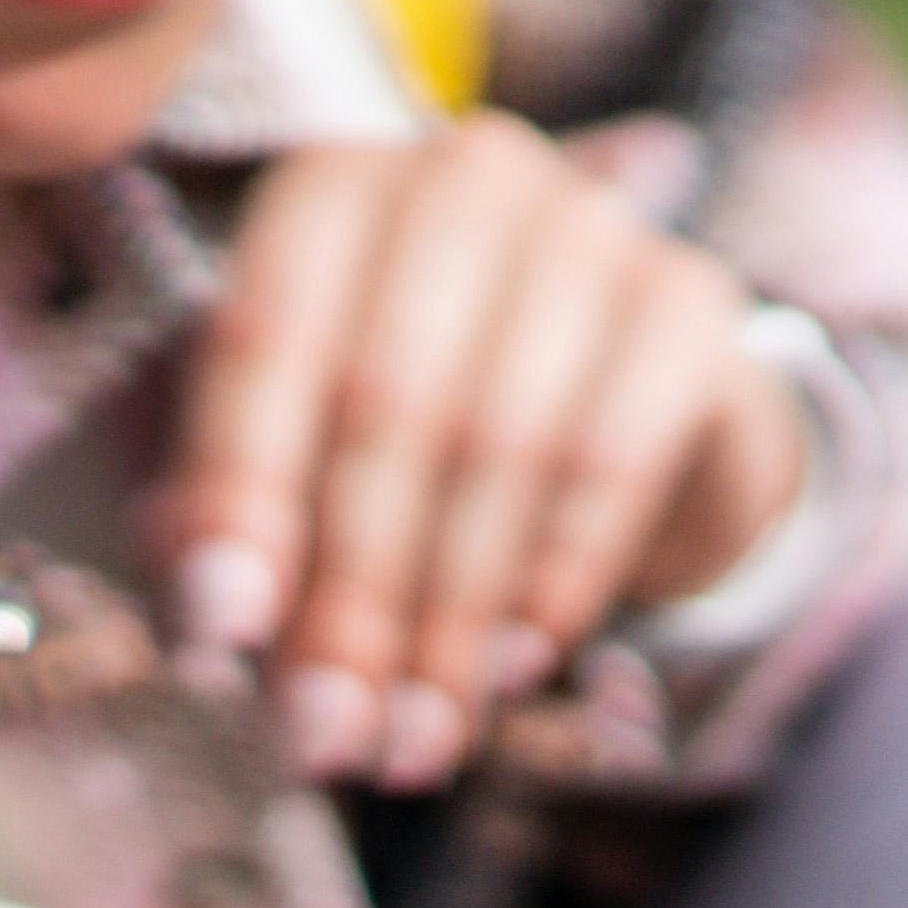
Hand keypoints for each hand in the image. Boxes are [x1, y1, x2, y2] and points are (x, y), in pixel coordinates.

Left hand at [153, 120, 816, 788]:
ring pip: (497, 440)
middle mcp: (460, 176)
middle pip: (384, 401)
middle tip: (331, 730)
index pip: (264, 337)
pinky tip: (516, 664)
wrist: (642, 413)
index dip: (240, 494)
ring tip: (419, 732)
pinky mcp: (691, 301)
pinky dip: (555, 576)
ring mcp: (589, 225)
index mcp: (333, 190)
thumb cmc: (438, 435)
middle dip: (352, 591)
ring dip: (451, 614)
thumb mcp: (322, 463)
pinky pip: (611, 456)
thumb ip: (251, 523)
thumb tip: (216, 622)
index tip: (224, 633)